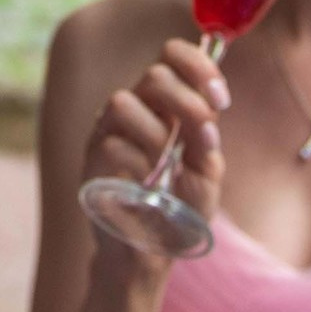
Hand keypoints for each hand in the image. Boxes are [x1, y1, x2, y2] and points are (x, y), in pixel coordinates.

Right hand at [82, 37, 229, 264]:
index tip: (220, 96)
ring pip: (123, 102)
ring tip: (166, 166)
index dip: (197, 64)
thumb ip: (207, 138)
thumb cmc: (179, 210)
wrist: (152, 254)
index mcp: (162, 106)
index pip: (171, 57)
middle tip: (204, 128)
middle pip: (153, 74)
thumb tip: (208, 114)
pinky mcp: (90, 162)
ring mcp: (106, 134)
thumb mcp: (206, 172)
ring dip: (157, 134)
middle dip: (186, 100)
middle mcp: (133, 112)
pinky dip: (140, 164)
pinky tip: (147, 186)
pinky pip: (112, 145)